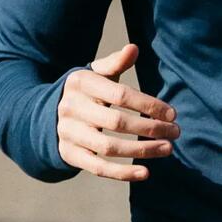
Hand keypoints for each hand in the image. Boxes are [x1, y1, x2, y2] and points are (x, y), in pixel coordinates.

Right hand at [56, 42, 176, 181]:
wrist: (46, 114)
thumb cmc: (85, 92)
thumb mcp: (95, 74)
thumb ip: (115, 64)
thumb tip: (133, 48)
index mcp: (80, 83)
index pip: (120, 95)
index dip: (149, 105)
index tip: (172, 114)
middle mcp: (71, 108)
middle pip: (117, 122)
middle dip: (151, 128)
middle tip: (175, 132)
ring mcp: (68, 133)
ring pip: (109, 147)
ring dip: (142, 150)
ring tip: (167, 149)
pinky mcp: (69, 154)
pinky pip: (97, 167)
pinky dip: (122, 173)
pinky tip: (145, 173)